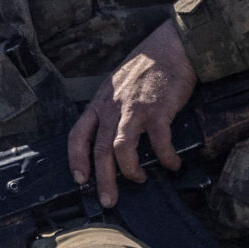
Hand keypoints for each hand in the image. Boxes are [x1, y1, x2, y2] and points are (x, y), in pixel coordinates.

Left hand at [66, 19, 197, 208]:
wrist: (171, 47)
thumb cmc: (146, 67)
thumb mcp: (117, 86)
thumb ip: (112, 110)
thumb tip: (112, 139)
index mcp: (100, 103)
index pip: (78, 135)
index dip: (76, 160)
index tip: (80, 179)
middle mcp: (113, 108)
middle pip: (100, 151)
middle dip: (103, 180)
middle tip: (108, 200)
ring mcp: (134, 109)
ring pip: (122, 150)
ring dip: (131, 171)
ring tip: (140, 180)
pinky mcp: (158, 110)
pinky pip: (158, 142)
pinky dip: (165, 158)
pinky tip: (172, 164)